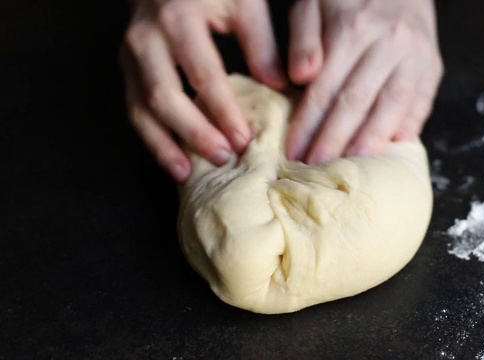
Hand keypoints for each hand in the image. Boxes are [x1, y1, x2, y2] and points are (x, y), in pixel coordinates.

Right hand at [120, 0, 285, 181]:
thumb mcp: (243, 3)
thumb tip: (278, 87)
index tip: (243, 140)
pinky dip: (152, 138)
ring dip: (164, 145)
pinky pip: (134, 109)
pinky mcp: (128, 68)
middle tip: (221, 158)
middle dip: (193, 132)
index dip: (223, 111)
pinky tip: (172, 160)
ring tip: (187, 174)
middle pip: (163, 96)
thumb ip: (261, 43)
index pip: (202, 75)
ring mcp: (130, 54)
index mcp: (177, 19)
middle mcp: (146, 38)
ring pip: (140, 108)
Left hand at [286, 0, 442, 163]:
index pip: (326, 89)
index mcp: (352, 29)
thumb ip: (304, 37)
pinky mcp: (433, 64)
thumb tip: (300, 76)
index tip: (293, 151)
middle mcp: (388, 43)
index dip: (308, 124)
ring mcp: (415, 55)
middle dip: (334, 141)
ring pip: (391, 107)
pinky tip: (391, 148)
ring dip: (369, 141)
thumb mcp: (314, 2)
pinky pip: (421, 102)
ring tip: (351, 167)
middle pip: (356, 103)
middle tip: (316, 168)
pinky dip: (408, 127)